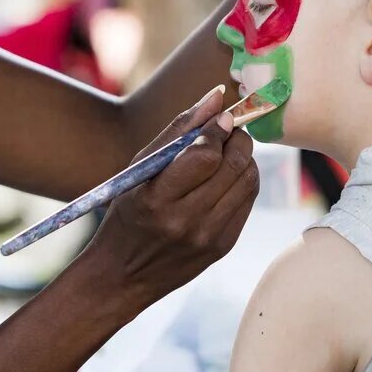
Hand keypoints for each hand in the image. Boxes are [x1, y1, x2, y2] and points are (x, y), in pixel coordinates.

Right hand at [81, 87, 257, 315]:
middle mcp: (186, 221)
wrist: (123, 274)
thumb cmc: (126, 213)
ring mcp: (209, 237)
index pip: (205, 154)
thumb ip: (177, 131)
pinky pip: (247, 201)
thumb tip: (215, 97)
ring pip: (248, 181)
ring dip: (243, 158)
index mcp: (157, 199)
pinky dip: (242, 180)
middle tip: (227, 129)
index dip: (217, 129)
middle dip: (237, 138)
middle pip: (234, 165)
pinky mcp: (223, 246)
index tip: (219, 116)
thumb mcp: (139, 170)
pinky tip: (224, 177)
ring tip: (225, 151)